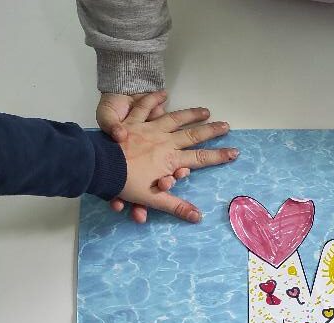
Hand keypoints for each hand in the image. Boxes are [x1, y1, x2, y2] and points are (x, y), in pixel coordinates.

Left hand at [110, 92, 237, 223]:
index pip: (200, 158)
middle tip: (226, 125)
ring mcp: (149, 129)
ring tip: (204, 110)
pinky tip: (163, 94)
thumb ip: (176, 207)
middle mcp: (164, 142)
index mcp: (170, 161)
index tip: (235, 152)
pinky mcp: (133, 121)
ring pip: (174, 118)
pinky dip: (154, 100)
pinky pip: (144, 108)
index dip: (218, 156)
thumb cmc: (124, 183)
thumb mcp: (152, 199)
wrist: (98, 165)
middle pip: (192, 135)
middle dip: (211, 131)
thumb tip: (198, 217)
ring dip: (191, 114)